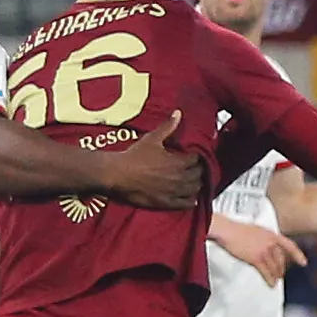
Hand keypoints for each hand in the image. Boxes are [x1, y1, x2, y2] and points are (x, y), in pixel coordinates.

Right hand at [93, 137, 208, 207]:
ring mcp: (173, 192)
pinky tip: (191, 199)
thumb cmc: (135, 156)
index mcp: (178, 162)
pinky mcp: (166, 203)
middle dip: (198, 171)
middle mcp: (179, 178)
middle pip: (197, 175)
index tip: (193, 156)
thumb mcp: (152, 138)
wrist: (118, 175)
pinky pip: (184, 204)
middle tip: (195, 169)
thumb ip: (168, 126)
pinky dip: (190, 201)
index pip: (196, 160)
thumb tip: (178, 113)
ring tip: (194, 182)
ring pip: (194, 190)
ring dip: (196, 185)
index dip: (196, 157)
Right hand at [210, 219, 295, 283]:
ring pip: (274, 267)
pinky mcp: (256, 258)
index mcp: (271, 234)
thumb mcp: (256, 229)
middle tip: (281, 274)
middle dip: (281, 268)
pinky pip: (266, 272)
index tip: (303, 262)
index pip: (289, 245)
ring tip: (276, 280)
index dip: (298, 255)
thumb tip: (266, 244)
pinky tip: (271, 284)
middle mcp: (270, 242)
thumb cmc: (238, 229)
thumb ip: (264, 237)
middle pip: (280, 259)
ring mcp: (264, 250)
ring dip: (276, 275)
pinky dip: (269, 279)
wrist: (229, 230)